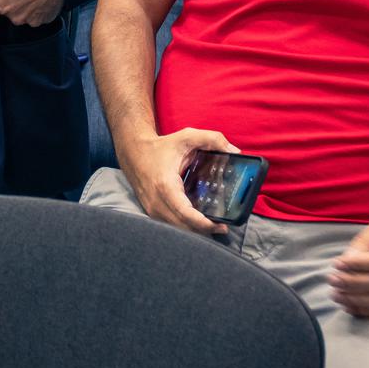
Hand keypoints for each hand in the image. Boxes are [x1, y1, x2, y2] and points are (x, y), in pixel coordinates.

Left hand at [0, 0, 63, 26]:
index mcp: (2, 5)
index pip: (2, 2)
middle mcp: (16, 17)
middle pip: (15, 11)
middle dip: (19, 1)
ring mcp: (32, 20)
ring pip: (29, 14)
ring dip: (31, 6)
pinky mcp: (47, 19)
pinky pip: (43, 15)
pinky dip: (43, 8)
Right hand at [117, 127, 239, 233]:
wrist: (133, 151)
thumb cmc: (160, 147)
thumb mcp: (187, 136)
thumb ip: (212, 139)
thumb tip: (235, 151)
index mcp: (166, 186)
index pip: (186, 215)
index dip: (204, 224)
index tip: (221, 225)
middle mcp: (156, 202)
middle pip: (183, 227)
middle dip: (204, 231)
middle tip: (223, 228)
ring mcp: (152, 209)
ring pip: (176, 230)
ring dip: (194, 231)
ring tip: (213, 226)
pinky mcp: (151, 211)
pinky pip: (170, 225)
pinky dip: (184, 226)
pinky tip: (197, 222)